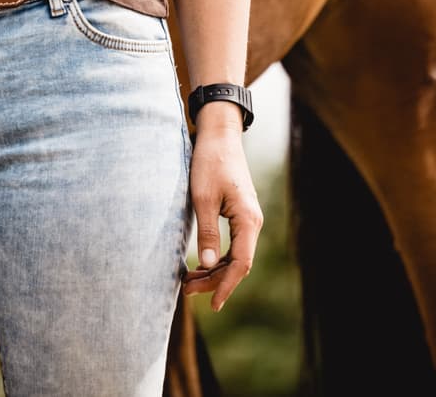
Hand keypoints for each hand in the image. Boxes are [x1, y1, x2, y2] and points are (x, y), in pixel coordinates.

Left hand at [181, 119, 262, 309]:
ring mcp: (247, 218)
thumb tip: (209, 265)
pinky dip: (217, 256)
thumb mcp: (203, 197)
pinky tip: (201, 263)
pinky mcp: (239, 213)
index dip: (226, 286)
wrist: (218, 134)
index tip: (213, 305)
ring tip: (189, 281)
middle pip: (238, 264)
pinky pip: (232, 244)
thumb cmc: (209, 162)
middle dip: (215, 280)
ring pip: (235, 255)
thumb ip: (208, 232)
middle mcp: (252, 222)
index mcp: (248, 220)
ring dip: (214, 270)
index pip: (241, 264)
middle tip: (187, 290)